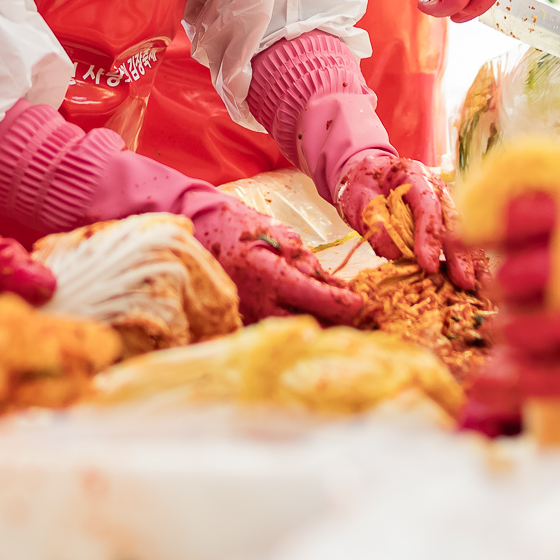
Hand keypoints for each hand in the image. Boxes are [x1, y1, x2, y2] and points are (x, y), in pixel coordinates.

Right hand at [181, 193, 367, 325]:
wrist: (198, 232)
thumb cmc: (239, 226)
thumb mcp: (279, 235)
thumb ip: (307, 261)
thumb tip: (336, 286)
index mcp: (272, 275)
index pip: (322, 300)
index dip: (348, 304)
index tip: (361, 302)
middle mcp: (261, 302)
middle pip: (314, 326)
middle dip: (339, 323)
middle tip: (357, 317)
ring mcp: (252, 315)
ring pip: (298, 332)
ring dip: (321, 326)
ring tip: (337, 317)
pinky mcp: (246, 320)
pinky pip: (279, 329)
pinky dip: (298, 324)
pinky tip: (310, 315)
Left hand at [335, 148, 477, 289]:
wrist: (367, 173)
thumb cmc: (363, 185)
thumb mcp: (359, 199)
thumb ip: (374, 220)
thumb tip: (395, 251)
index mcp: (414, 175)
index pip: (427, 207)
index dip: (430, 238)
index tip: (429, 266)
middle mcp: (437, 187)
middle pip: (453, 220)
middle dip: (459, 254)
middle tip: (464, 282)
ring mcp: (445, 202)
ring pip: (463, 231)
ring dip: (470, 259)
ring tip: (477, 285)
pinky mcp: (446, 218)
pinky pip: (461, 239)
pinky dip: (468, 259)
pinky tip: (477, 279)